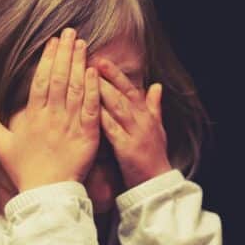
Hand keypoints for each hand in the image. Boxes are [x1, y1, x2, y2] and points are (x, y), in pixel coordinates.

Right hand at [0, 28, 100, 191]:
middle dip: (65, 53)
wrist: (46, 195)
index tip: (52, 42)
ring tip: (83, 44)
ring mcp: (69, 125)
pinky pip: (90, 108)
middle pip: (58, 78)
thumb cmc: (24, 172)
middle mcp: (51, 117)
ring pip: (75, 88)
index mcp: (32, 117)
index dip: (47, 59)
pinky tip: (94, 71)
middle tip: (71, 33)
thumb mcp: (3, 147)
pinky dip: (92, 89)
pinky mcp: (86, 136)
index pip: (40, 81)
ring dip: (79, 64)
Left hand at [94, 58, 171, 188]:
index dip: (115, 74)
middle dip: (106, 77)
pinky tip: (89, 108)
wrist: (156, 184)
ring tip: (87, 78)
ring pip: (118, 107)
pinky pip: (113, 130)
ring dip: (103, 91)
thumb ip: (154, 106)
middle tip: (90, 60)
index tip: (101, 60)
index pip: (129, 89)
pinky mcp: (127, 148)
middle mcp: (142, 120)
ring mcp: (135, 133)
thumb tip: (157, 85)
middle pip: (122, 94)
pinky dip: (102, 118)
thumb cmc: (154, 156)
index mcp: (146, 114)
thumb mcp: (157, 128)